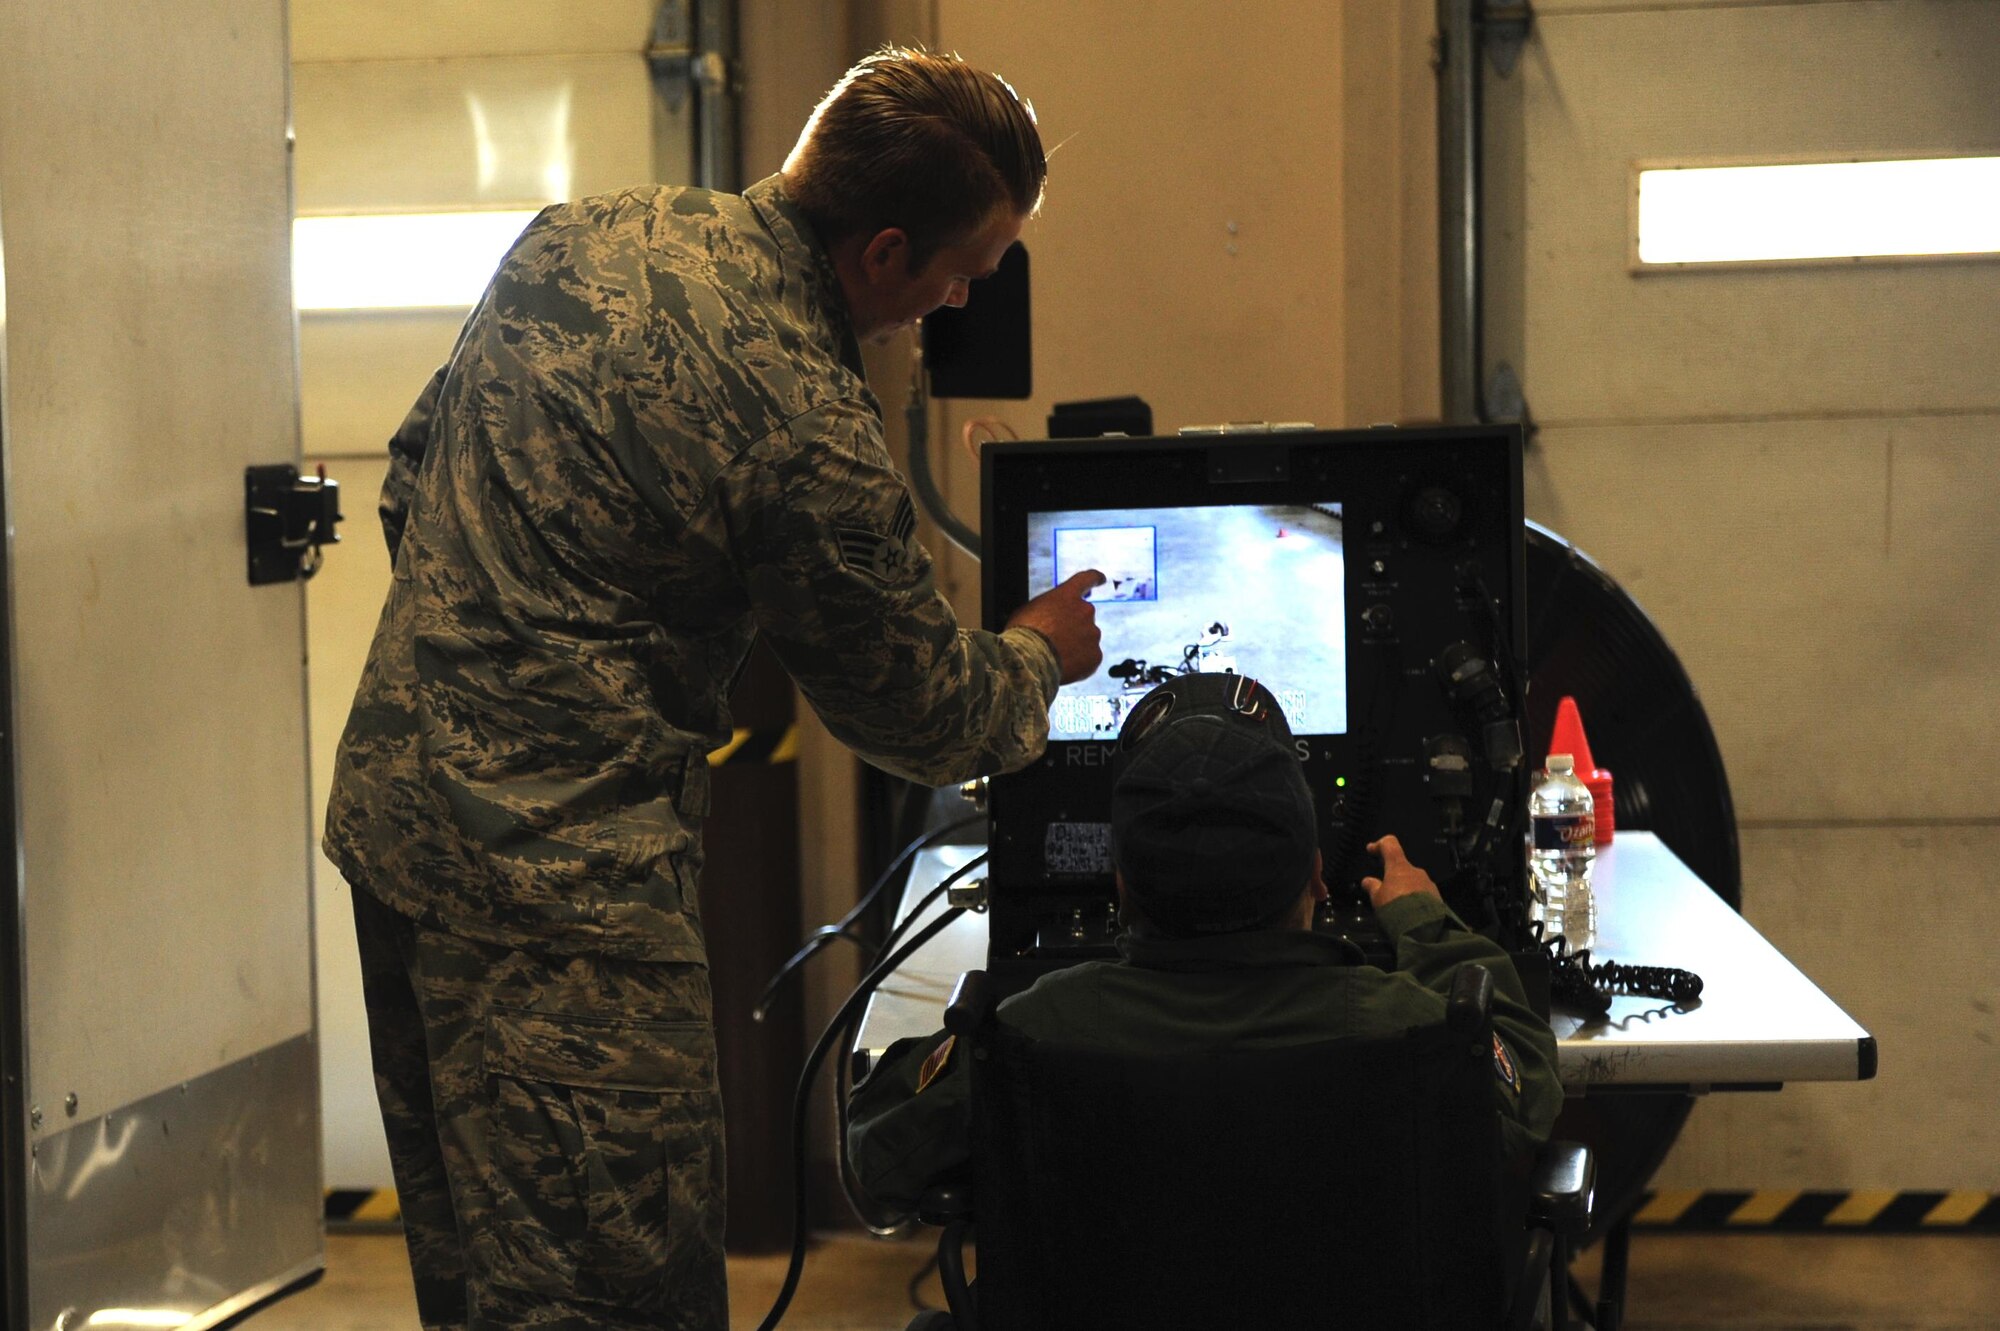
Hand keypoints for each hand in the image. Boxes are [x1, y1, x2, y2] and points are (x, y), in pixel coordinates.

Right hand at [1006, 569, 1105, 684]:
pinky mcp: (1095, 655)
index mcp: (1067, 595)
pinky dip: (1079, 663)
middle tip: (1056, 640)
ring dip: (1075, 646)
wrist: (1029, 660)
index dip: (1094, 578)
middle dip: (1073, 627)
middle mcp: (1085, 611)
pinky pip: (1090, 658)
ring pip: (1087, 639)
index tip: (1101, 579)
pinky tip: (1063, 667)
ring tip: (1055, 657)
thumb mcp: (1029, 610)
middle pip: (1084, 617)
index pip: (1086, 579)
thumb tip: (1047, 615)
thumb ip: (1047, 607)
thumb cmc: (1023, 634)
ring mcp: (1092, 634)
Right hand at [1359, 835, 1441, 911]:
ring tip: (1397, 904)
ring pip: (1412, 880)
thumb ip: (1373, 887)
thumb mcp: (1378, 899)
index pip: (1390, 844)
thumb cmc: (1395, 907)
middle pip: (1402, 866)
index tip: (1371, 850)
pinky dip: (1414, 898)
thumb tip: (1367, 881)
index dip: (1379, 844)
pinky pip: (1422, 893)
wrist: (1423, 927)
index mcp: (1399, 866)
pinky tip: (1409, 911)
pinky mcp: (1436, 897)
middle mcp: (1415, 871)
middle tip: (1384, 889)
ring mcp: (1428, 883)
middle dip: (1393, 875)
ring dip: (1404, 888)